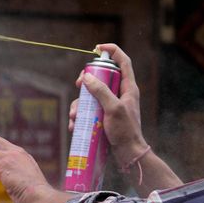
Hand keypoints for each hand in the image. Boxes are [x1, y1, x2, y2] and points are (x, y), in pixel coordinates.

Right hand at [69, 43, 147, 166]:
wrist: (129, 154)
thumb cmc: (125, 131)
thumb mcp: (113, 109)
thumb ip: (101, 91)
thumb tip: (86, 76)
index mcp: (128, 88)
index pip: (123, 62)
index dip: (112, 51)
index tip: (98, 47)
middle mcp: (120, 94)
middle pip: (102, 77)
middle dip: (86, 80)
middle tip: (78, 84)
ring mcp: (111, 106)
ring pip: (91, 96)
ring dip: (79, 104)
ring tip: (75, 116)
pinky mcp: (103, 117)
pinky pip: (89, 111)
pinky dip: (80, 117)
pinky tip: (75, 125)